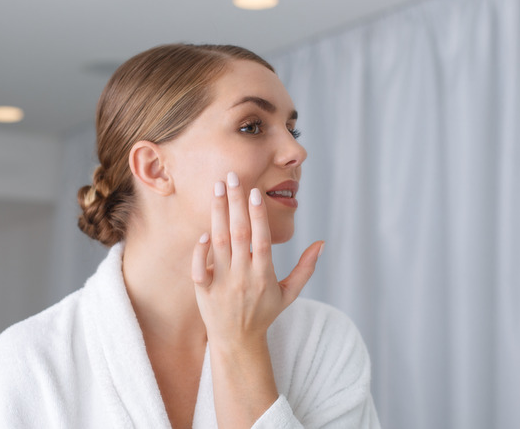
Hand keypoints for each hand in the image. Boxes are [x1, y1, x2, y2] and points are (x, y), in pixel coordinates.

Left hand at [191, 171, 323, 346]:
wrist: (238, 341)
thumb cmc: (264, 313)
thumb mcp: (289, 293)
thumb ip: (305, 268)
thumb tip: (321, 243)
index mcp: (263, 275)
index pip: (261, 240)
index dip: (258, 216)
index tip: (255, 192)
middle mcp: (242, 276)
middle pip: (238, 234)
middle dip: (235, 204)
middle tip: (231, 177)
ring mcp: (222, 282)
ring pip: (218, 243)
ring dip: (217, 214)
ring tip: (217, 189)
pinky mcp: (204, 290)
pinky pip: (198, 268)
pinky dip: (200, 251)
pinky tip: (203, 231)